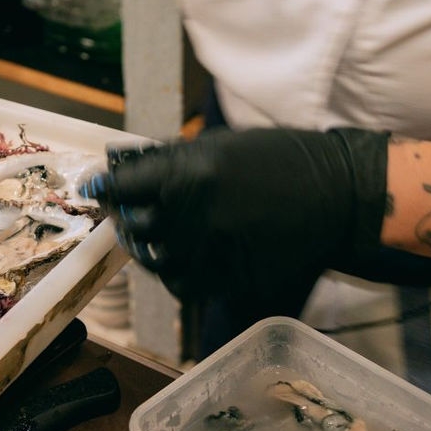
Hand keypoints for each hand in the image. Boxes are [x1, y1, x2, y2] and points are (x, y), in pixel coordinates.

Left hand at [83, 128, 389, 305]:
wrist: (336, 195)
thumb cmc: (279, 159)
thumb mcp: (220, 144)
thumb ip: (169, 158)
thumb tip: (123, 165)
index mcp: (191, 174)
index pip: (125, 185)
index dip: (105, 187)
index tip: (94, 188)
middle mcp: (197, 216)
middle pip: (136, 225)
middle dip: (126, 217)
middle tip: (125, 211)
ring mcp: (214, 253)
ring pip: (157, 261)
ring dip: (148, 249)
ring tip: (152, 238)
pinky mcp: (232, 280)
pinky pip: (187, 286)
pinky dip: (176, 275)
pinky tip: (179, 260)